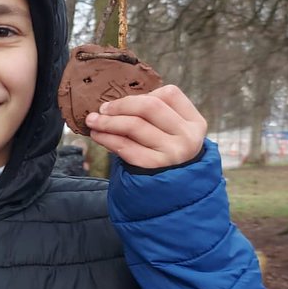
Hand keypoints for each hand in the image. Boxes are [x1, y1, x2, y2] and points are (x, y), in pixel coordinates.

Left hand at [86, 84, 206, 169]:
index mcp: (195, 122)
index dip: (143, 94)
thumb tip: (115, 104)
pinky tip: (97, 135)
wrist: (173, 194)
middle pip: (149, 107)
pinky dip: (107, 138)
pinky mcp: (154, 167)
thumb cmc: (167, 157)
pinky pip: (125, 147)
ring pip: (134, 125)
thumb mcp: (173, 135)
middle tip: (102, 109)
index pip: (169, 94)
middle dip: (121, 105)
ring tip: (93, 121)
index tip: (124, 101)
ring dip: (108, 121)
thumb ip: (155, 117)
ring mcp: (172, 153)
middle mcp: (187, 137)